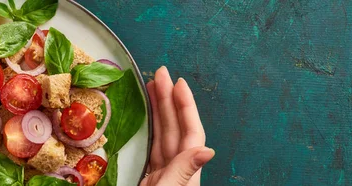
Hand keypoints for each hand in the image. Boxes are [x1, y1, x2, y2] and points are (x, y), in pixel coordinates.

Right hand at [140, 67, 214, 185]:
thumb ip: (183, 171)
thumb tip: (207, 150)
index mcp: (186, 173)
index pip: (190, 132)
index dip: (186, 106)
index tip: (178, 83)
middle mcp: (177, 170)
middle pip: (175, 128)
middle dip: (168, 99)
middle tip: (160, 74)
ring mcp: (164, 174)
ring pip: (162, 135)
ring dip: (158, 110)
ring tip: (151, 86)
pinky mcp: (149, 180)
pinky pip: (151, 147)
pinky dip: (148, 129)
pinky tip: (144, 117)